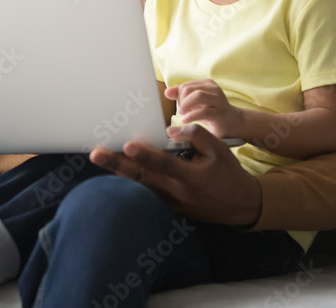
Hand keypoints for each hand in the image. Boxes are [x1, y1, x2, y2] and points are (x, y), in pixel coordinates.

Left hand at [89, 124, 261, 225]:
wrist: (239, 205)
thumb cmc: (228, 173)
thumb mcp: (219, 150)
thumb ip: (196, 135)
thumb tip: (171, 131)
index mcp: (191, 178)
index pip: (164, 164)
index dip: (146, 155)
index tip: (128, 146)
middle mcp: (176, 192)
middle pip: (142, 177)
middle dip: (117, 164)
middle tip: (96, 154)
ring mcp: (170, 201)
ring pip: (139, 183)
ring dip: (118, 170)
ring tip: (98, 156)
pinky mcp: (167, 204)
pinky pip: (146, 188)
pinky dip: (130, 177)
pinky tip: (115, 164)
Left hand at [169, 79, 242, 138]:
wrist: (233, 124)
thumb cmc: (212, 112)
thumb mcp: (195, 103)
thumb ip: (181, 96)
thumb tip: (167, 92)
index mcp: (207, 84)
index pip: (185, 86)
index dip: (179, 97)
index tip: (182, 107)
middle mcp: (213, 89)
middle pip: (188, 89)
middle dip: (181, 101)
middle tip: (183, 112)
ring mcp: (218, 100)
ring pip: (197, 95)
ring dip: (186, 106)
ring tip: (184, 115)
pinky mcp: (220, 113)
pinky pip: (203, 111)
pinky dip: (191, 116)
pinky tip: (186, 120)